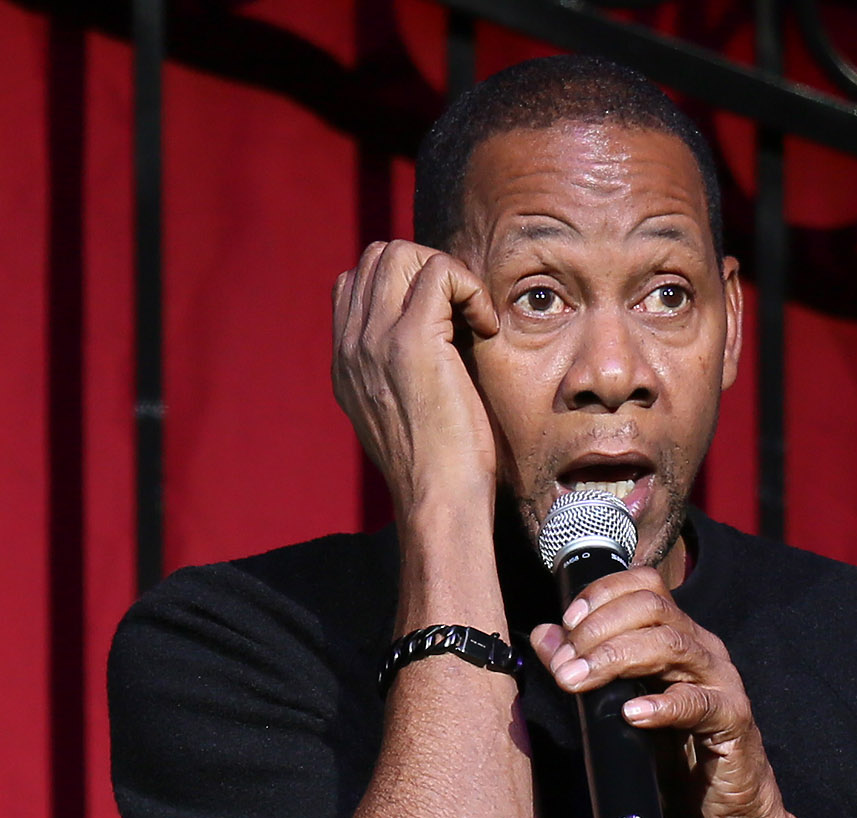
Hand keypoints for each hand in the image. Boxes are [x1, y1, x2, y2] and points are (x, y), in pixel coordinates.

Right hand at [332, 240, 499, 515]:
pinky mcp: (412, 341)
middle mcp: (352, 346)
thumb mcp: (401, 415)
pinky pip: (439, 273)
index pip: (355, 282)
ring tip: (472, 317)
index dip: (404, 283)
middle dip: (428, 268)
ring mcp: (376, 339)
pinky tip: (485, 327)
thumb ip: (396, 374)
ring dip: (448, 274)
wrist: (438, 499)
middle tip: (461, 311)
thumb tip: (434, 338)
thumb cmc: (436, 468)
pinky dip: (470, 289)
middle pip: (378, 256)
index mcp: (346, 362)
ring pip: (402, 254)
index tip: (442, 318)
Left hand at [530, 568, 814, 817]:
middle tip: (566, 666)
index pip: (644, 586)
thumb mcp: (620, 707)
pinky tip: (632, 713)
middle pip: (653, 608)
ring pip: (671, 644)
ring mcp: (721, 681)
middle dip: (599, 629)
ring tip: (580, 682)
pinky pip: (699, 703)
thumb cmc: (674, 756)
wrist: (724, 810)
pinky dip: (662, 705)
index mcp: (677, 636)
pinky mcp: (733, 720)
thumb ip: (587, 668)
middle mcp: (701, 649)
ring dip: (617, 658)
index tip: (566, 625)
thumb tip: (546, 636)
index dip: (602, 594)